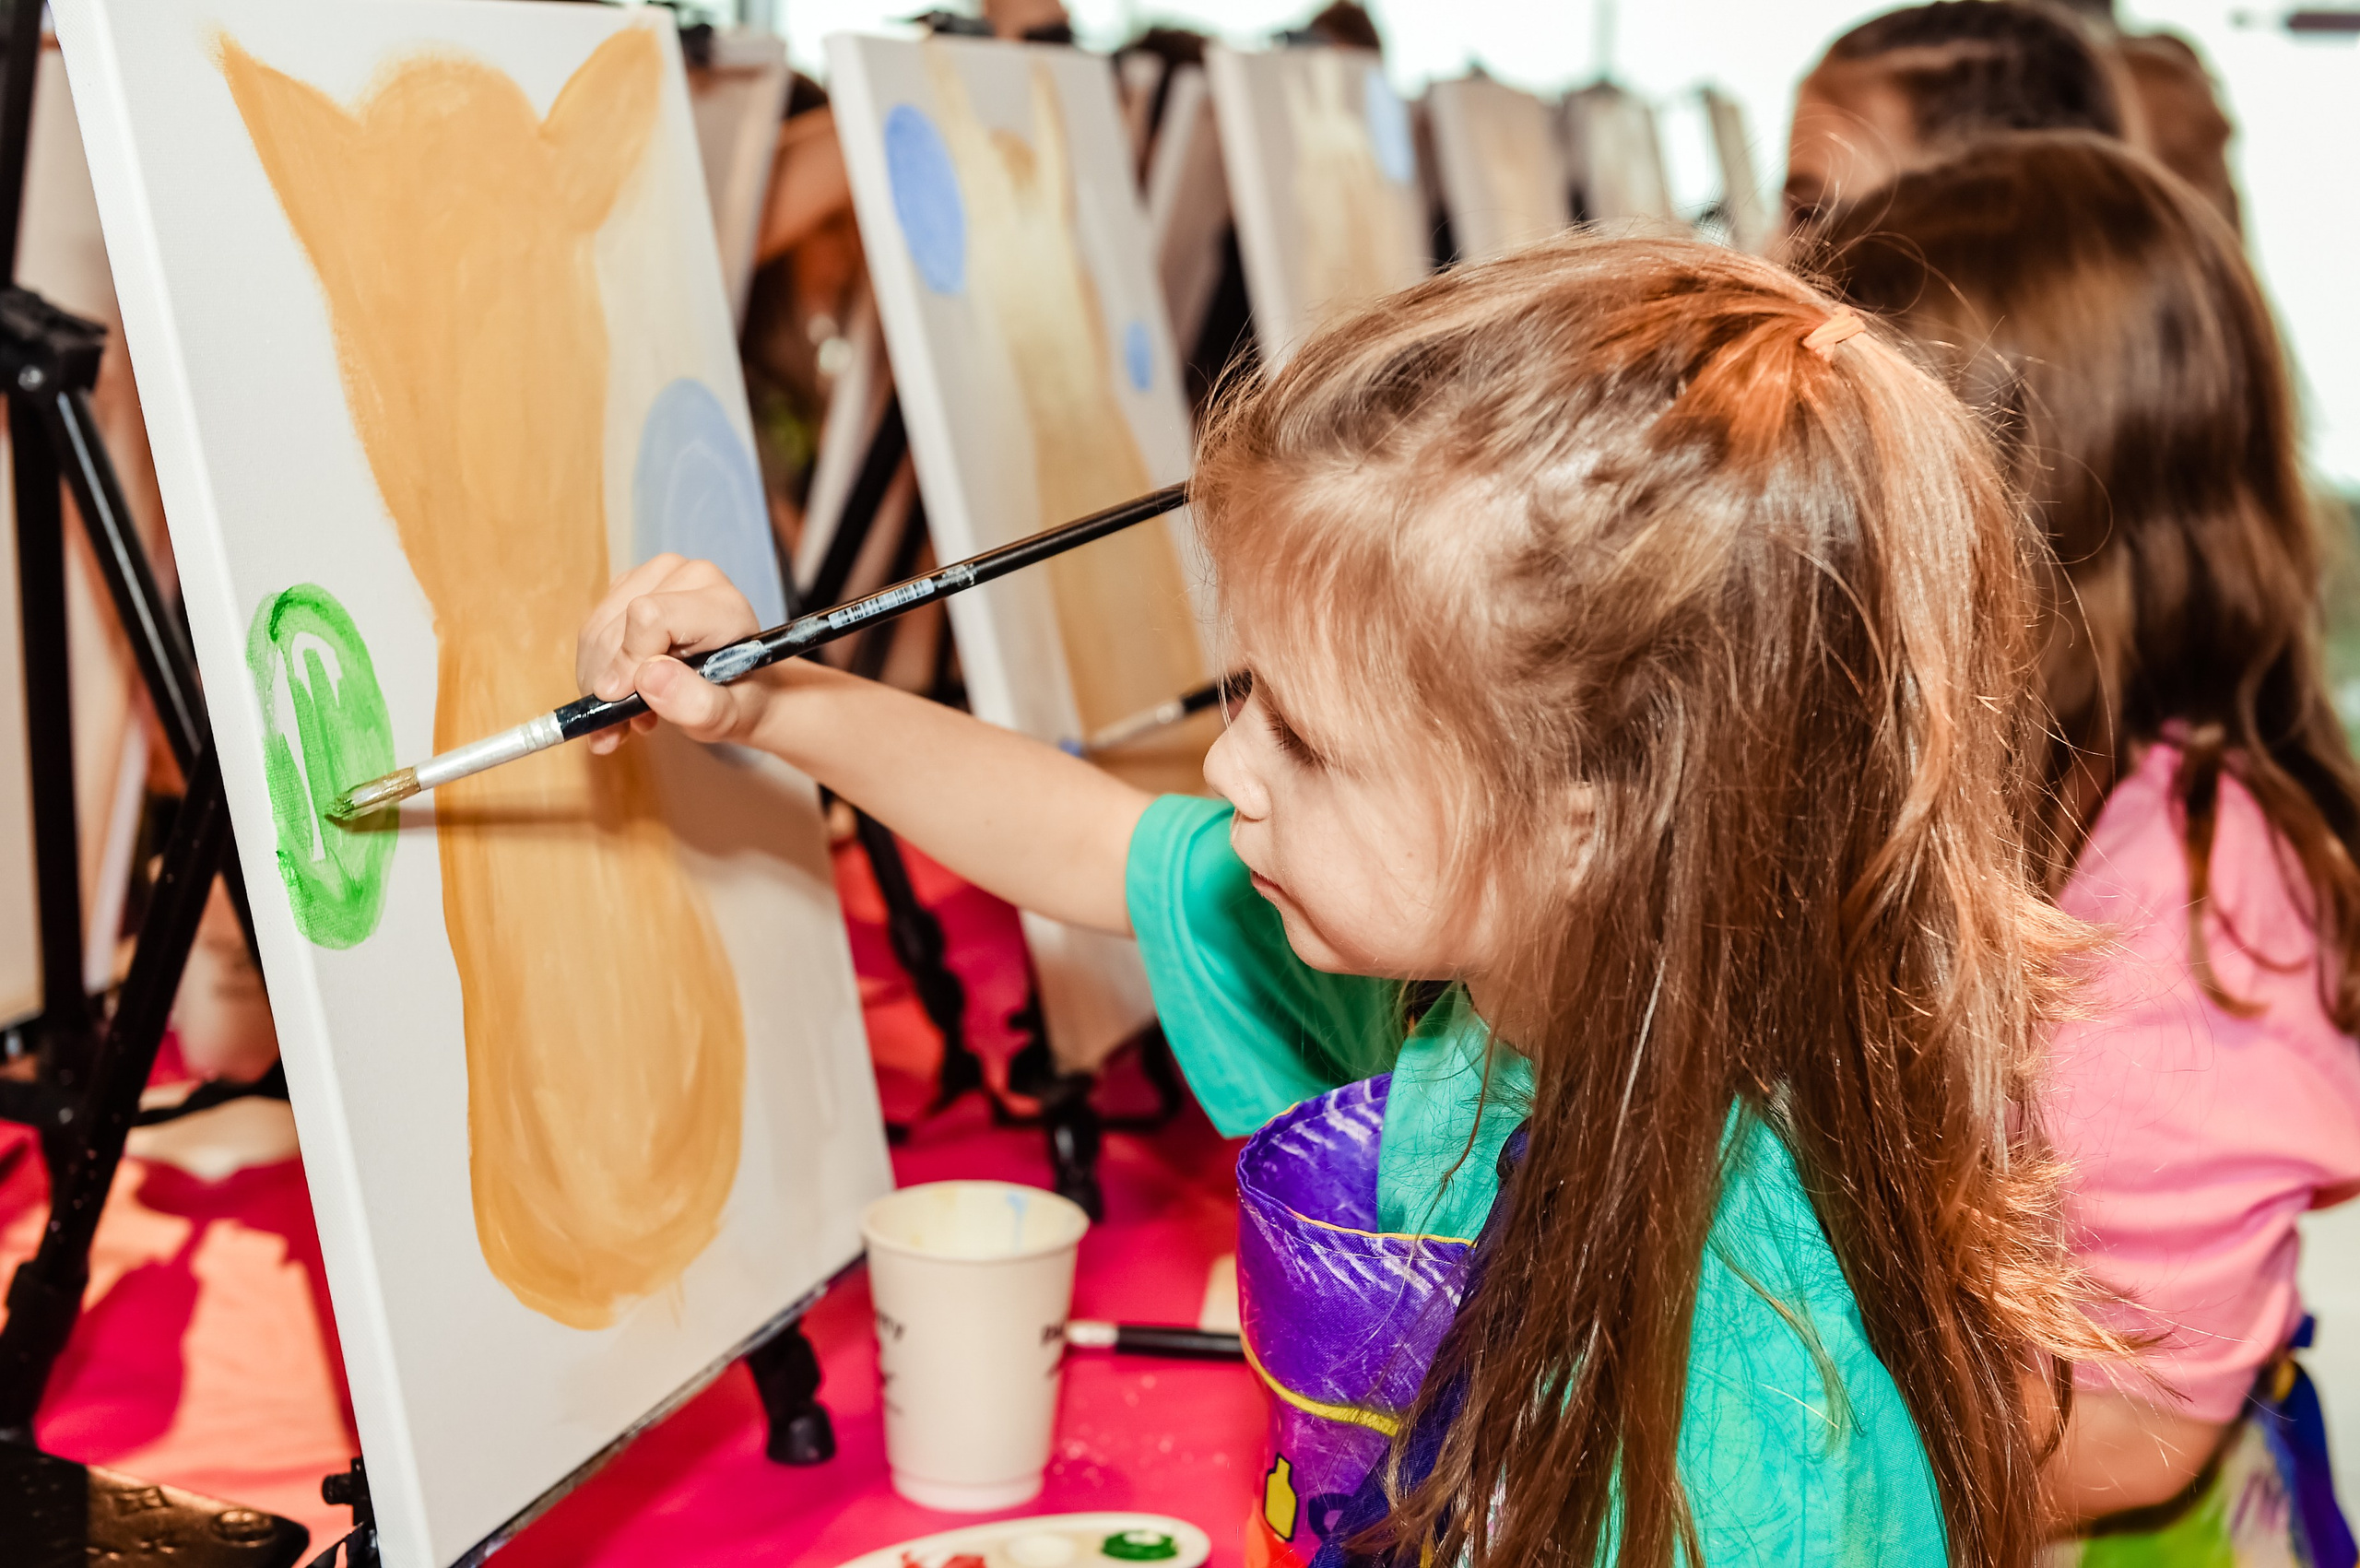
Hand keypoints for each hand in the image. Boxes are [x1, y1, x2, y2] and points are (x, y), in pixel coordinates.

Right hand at [576, 555, 765, 753]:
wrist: (742, 689)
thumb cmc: (738, 701)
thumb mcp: (727, 718)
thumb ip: (695, 704)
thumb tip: (647, 677)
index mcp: (721, 603)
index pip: (649, 617)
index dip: (628, 662)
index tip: (622, 704)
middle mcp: (690, 578)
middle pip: (615, 626)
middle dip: (608, 685)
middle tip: (621, 726)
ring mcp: (658, 576)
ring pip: (596, 629)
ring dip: (598, 682)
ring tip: (627, 713)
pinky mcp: (632, 586)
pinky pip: (593, 629)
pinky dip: (596, 669)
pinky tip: (624, 692)